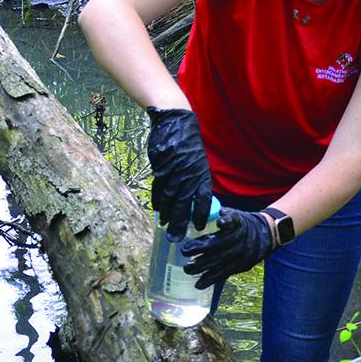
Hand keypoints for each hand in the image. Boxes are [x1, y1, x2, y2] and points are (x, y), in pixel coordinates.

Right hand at [146, 107, 212, 236]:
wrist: (174, 123)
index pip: (203, 200)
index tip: (197, 228)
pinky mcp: (159, 169)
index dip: (200, 216)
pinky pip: (158, 189)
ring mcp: (173, 173)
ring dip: (166, 215)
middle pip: (183, 205)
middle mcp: (188, 176)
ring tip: (165, 226)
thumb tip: (193, 198)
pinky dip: (157, 201)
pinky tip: (157, 210)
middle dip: (179, 223)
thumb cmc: (187, 143)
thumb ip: (195, 179)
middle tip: (175, 238)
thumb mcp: (197, 161)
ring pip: (168, 199)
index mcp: (201, 174)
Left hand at [180, 208, 273, 288]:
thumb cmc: (243, 224)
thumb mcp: (235, 214)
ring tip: (187, 269)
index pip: (221, 233)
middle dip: (199, 252)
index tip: (195, 238)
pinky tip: (198, 284)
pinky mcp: (238, 268)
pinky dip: (210, 280)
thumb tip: (207, 210)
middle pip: (217, 250)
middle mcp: (239, 244)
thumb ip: (223, 215)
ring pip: (219, 265)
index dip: (211, 233)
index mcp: (237, 228)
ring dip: (202, 268)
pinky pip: (223, 275)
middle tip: (183, 252)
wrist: (265, 236)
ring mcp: (239, 258)